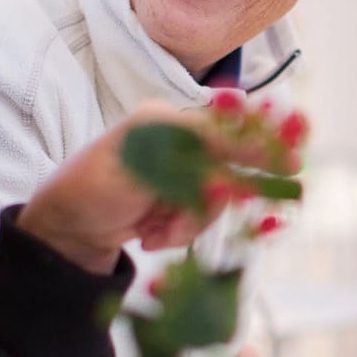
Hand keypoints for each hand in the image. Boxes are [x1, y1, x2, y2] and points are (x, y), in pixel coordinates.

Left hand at [16, 103, 236, 273]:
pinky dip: (178, 232)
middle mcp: (176, 142)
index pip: (223, 130)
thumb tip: (231, 162)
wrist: (67, 229)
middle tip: (204, 218)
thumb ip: (189, 164)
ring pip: (213, 200)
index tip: (289, 162)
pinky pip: (198, 217)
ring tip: (153, 233)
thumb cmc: (92, 189)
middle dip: (206, 203)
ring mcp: (178, 172)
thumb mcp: (140, 171)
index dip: (257, 146)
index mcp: (165, 121)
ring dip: (186, 224)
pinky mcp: (177, 199)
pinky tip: (149, 234)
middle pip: (223, 170)